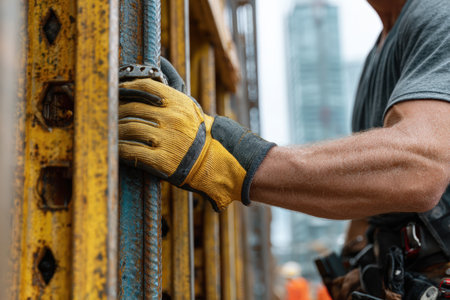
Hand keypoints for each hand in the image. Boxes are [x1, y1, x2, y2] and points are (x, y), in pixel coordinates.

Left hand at [118, 60, 274, 210]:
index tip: (116, 91)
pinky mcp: (161, 161)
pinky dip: (119, 147)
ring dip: (115, 130)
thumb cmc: (197, 131)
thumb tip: (161, 59)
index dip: (126, 87)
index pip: (145, 86)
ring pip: (129, 128)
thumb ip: (172, 84)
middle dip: (117, 111)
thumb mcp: (189, 104)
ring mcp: (166, 140)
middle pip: (132, 108)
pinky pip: (131, 150)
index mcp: (178, 102)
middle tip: (108, 113)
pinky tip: (115, 146)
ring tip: (110, 130)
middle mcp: (172, 119)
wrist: (212, 161)